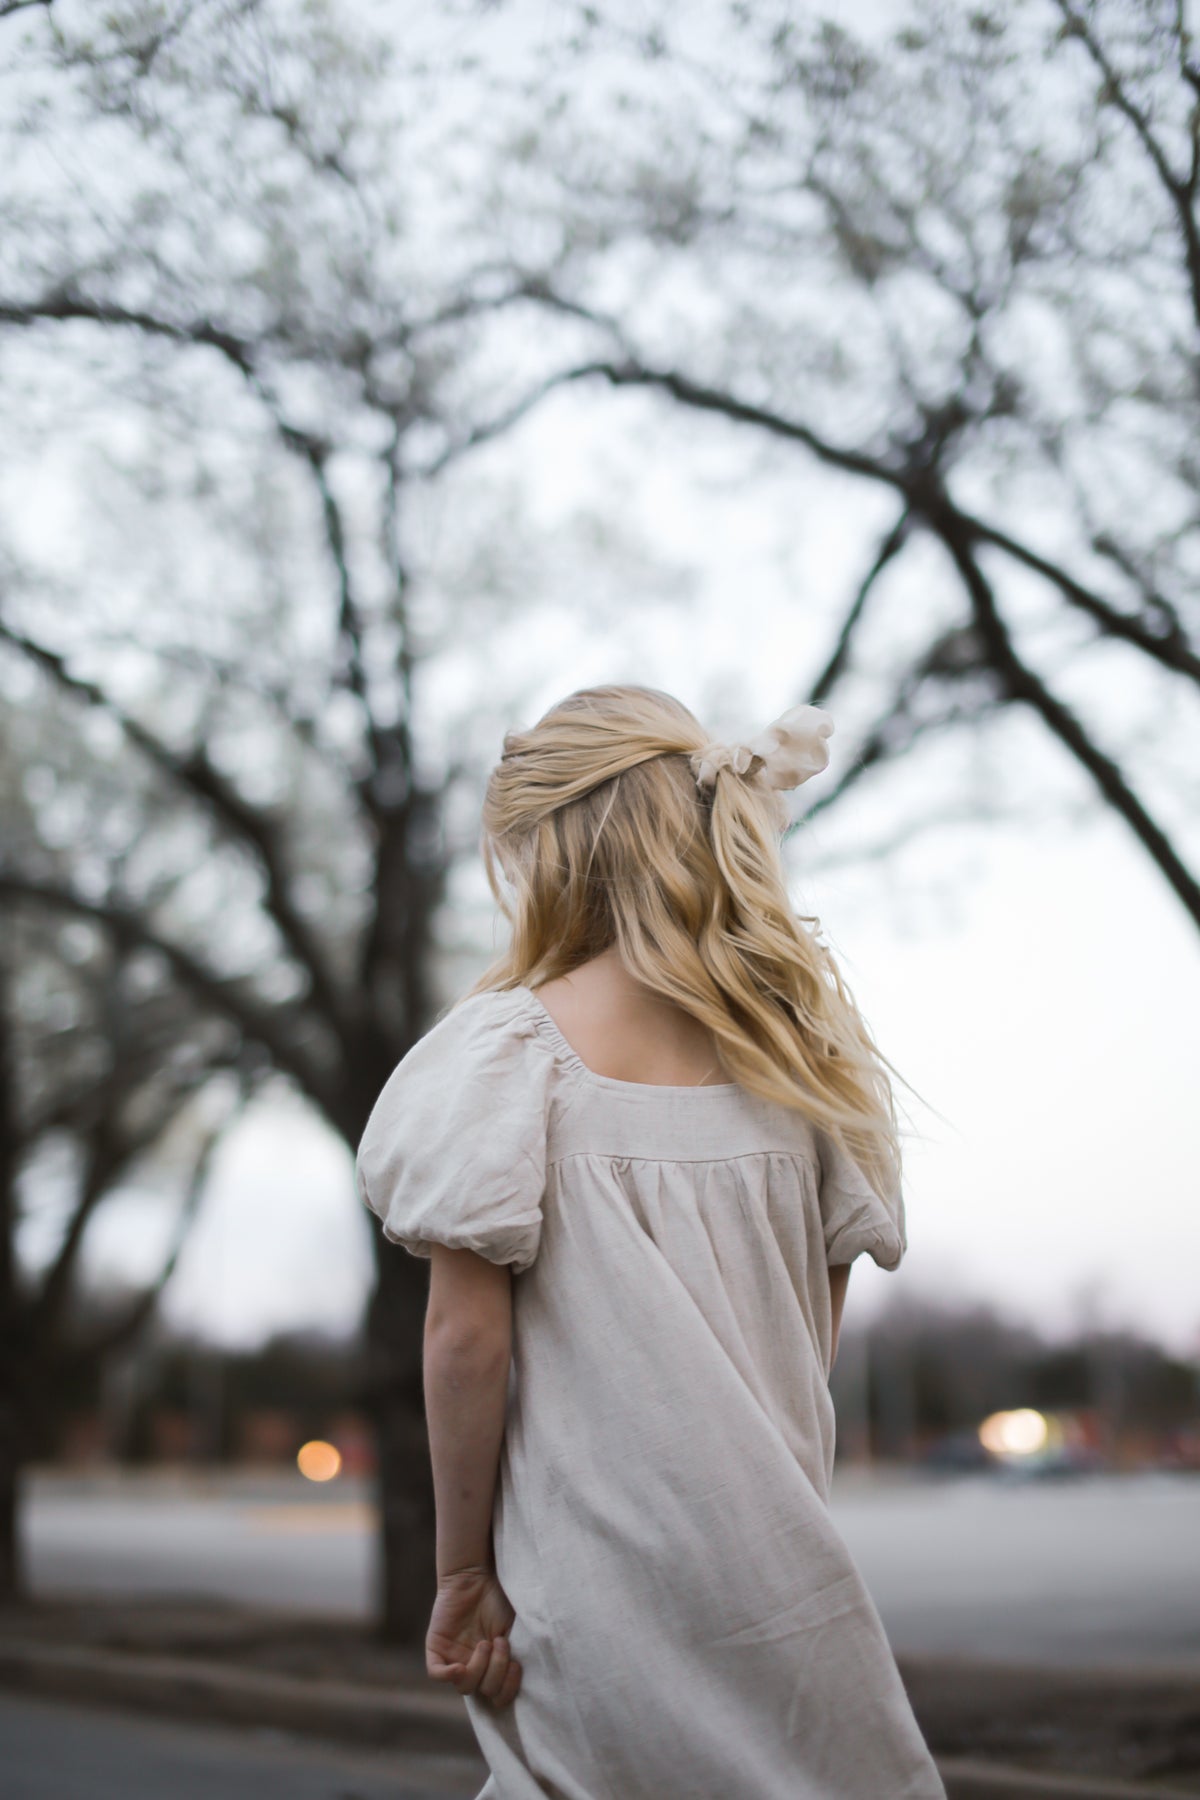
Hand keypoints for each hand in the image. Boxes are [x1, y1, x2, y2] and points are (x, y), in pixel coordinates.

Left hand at [426, 1565, 522, 1707]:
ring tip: (486, 1643)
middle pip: (484, 1692)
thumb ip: (520, 1653)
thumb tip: (530, 1678)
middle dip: (497, 1671)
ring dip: (479, 1668)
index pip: (499, 1697)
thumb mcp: (516, 1628)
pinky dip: (448, 1675)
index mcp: (493, 1666)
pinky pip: (437, 1673)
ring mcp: (454, 1659)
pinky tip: (459, 1666)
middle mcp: (474, 1666)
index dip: (508, 1688)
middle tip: (500, 1643)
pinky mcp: (436, 1648)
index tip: (516, 1665)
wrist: (476, 1575)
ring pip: (464, 1686)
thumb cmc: (499, 1599)